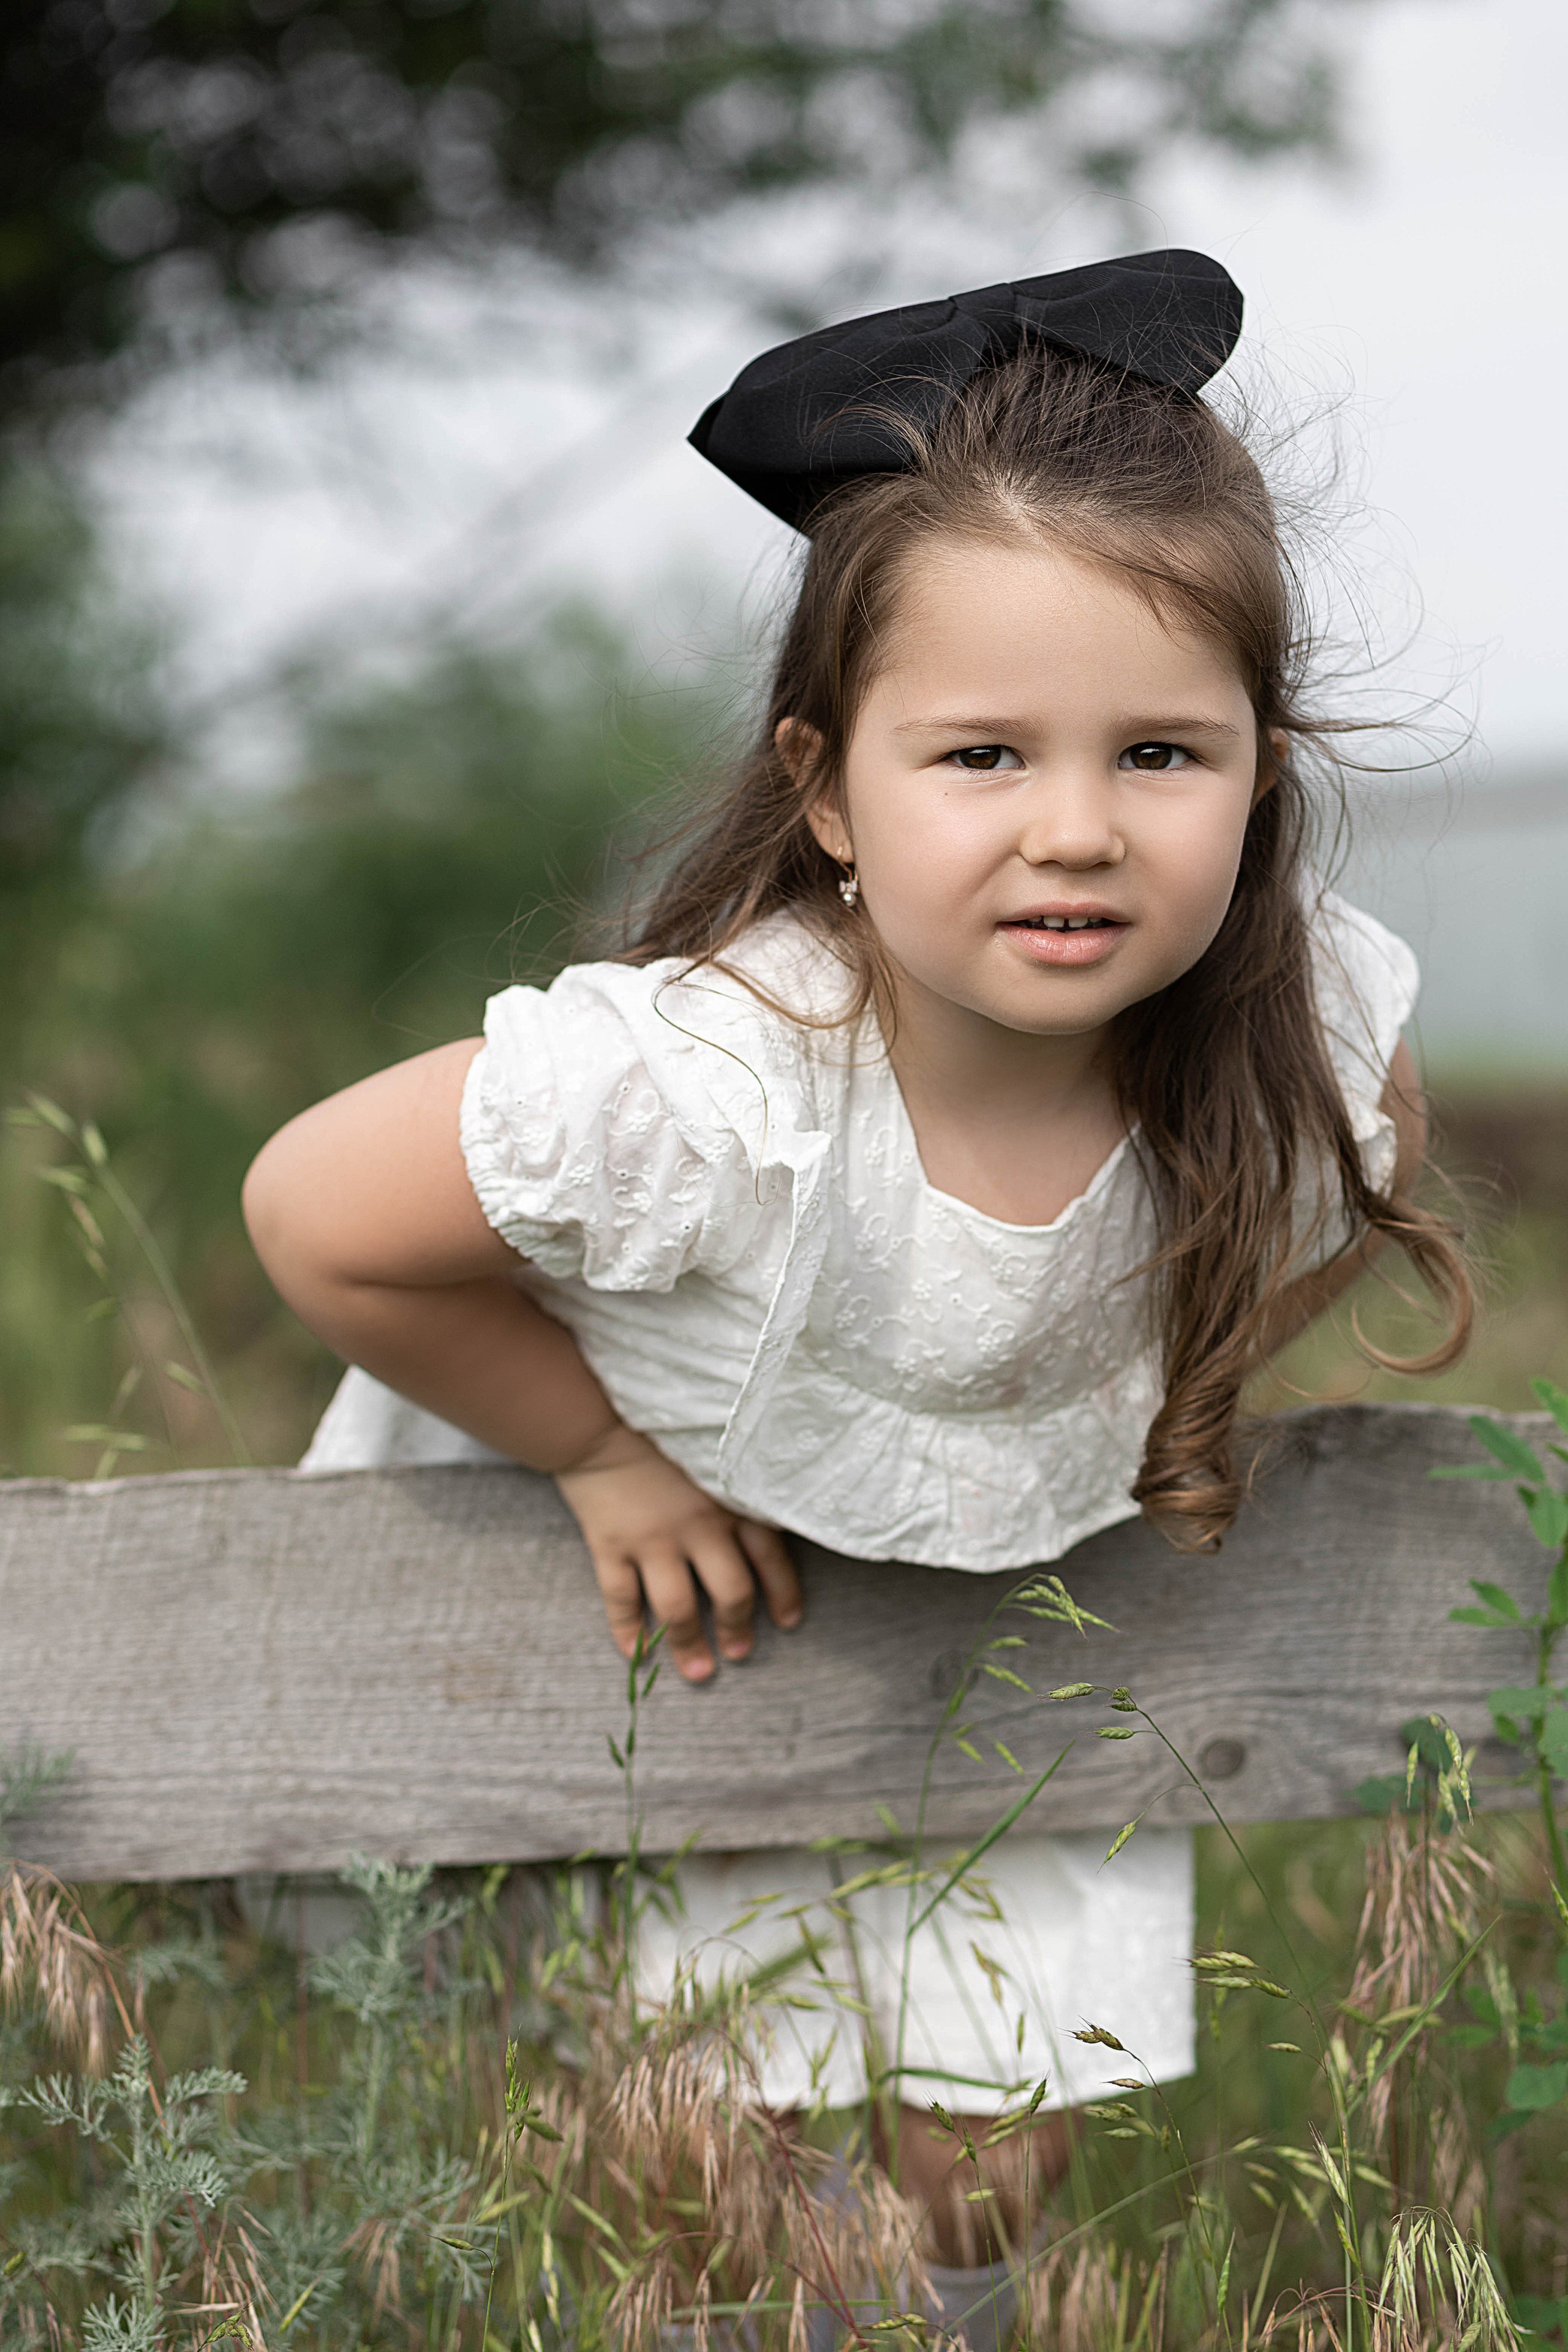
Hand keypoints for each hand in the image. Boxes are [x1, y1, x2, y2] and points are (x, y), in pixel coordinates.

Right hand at [555, 1423, 802, 1682]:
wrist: (598, 1414)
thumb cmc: (661, 1431)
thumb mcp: (713, 1455)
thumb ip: (737, 1490)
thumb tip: (765, 1527)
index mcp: (729, 1502)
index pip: (770, 1557)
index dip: (783, 1593)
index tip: (789, 1621)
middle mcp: (698, 1526)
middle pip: (731, 1592)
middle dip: (737, 1629)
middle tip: (740, 1653)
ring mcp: (653, 1539)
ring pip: (679, 1608)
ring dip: (689, 1646)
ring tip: (699, 1672)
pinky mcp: (611, 1545)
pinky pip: (622, 1601)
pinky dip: (629, 1633)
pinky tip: (636, 1655)